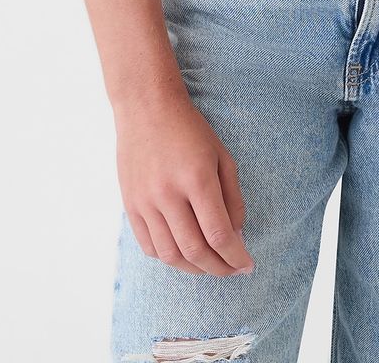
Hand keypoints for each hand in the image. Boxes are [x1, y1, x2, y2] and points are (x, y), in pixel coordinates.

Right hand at [114, 89, 255, 275]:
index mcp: (197, 178)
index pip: (218, 233)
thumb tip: (236, 236)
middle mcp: (168, 194)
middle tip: (232, 270)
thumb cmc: (189, 129)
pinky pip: (149, 246)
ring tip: (210, 265)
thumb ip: (232, 197)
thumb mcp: (221, 156)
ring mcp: (145, 202)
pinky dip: (169, 257)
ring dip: (194, 268)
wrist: (146, 108)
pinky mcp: (130, 205)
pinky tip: (183, 253)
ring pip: (170, 255)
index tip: (247, 265)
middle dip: (219, 268)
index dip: (235, 257)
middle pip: (195, 251)